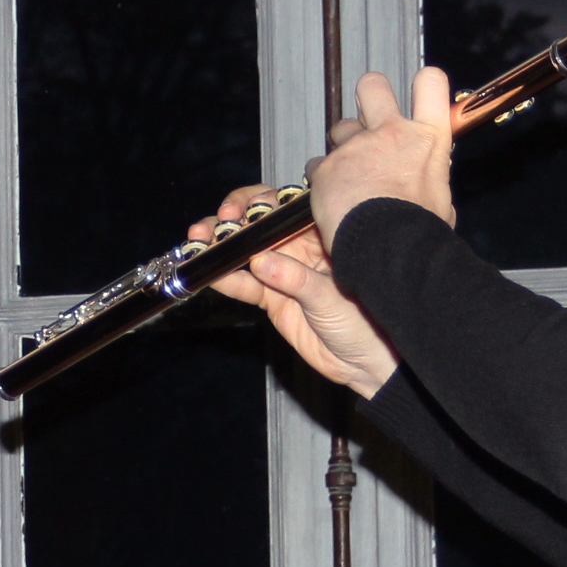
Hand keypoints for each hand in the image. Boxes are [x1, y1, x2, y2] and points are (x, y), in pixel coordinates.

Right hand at [193, 188, 399, 398]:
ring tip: (200, 245)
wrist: (366, 362)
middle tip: (219, 224)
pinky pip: (245, 285)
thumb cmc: (367, 321)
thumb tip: (262, 261)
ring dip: (221, 247)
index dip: (259, 203)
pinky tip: (209, 274)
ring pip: (246, 252)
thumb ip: (297, 280)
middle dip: (234, 220)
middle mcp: (300, 247)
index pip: (284, 208)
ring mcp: (284, 272)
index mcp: (322, 234)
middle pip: (259, 224)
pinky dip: (226, 280)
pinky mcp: (273, 298)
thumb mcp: (331, 298)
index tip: (241, 209)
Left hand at [307, 68, 457, 249]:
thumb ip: (430, 181)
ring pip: (341, 128)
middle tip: (370, 116)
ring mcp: (356, 147)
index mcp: (428, 141)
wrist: (389, 250)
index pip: (431, 84)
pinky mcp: (326, 167)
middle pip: (373, 85)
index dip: (425, 82)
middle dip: (369, 94)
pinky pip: (318, 164)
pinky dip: (322, 179)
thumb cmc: (420, 233)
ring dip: (343, 146)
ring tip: (349, 176)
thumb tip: (427, 184)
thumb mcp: (440, 202)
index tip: (420, 90)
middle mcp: (392, 134)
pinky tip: (331, 200)